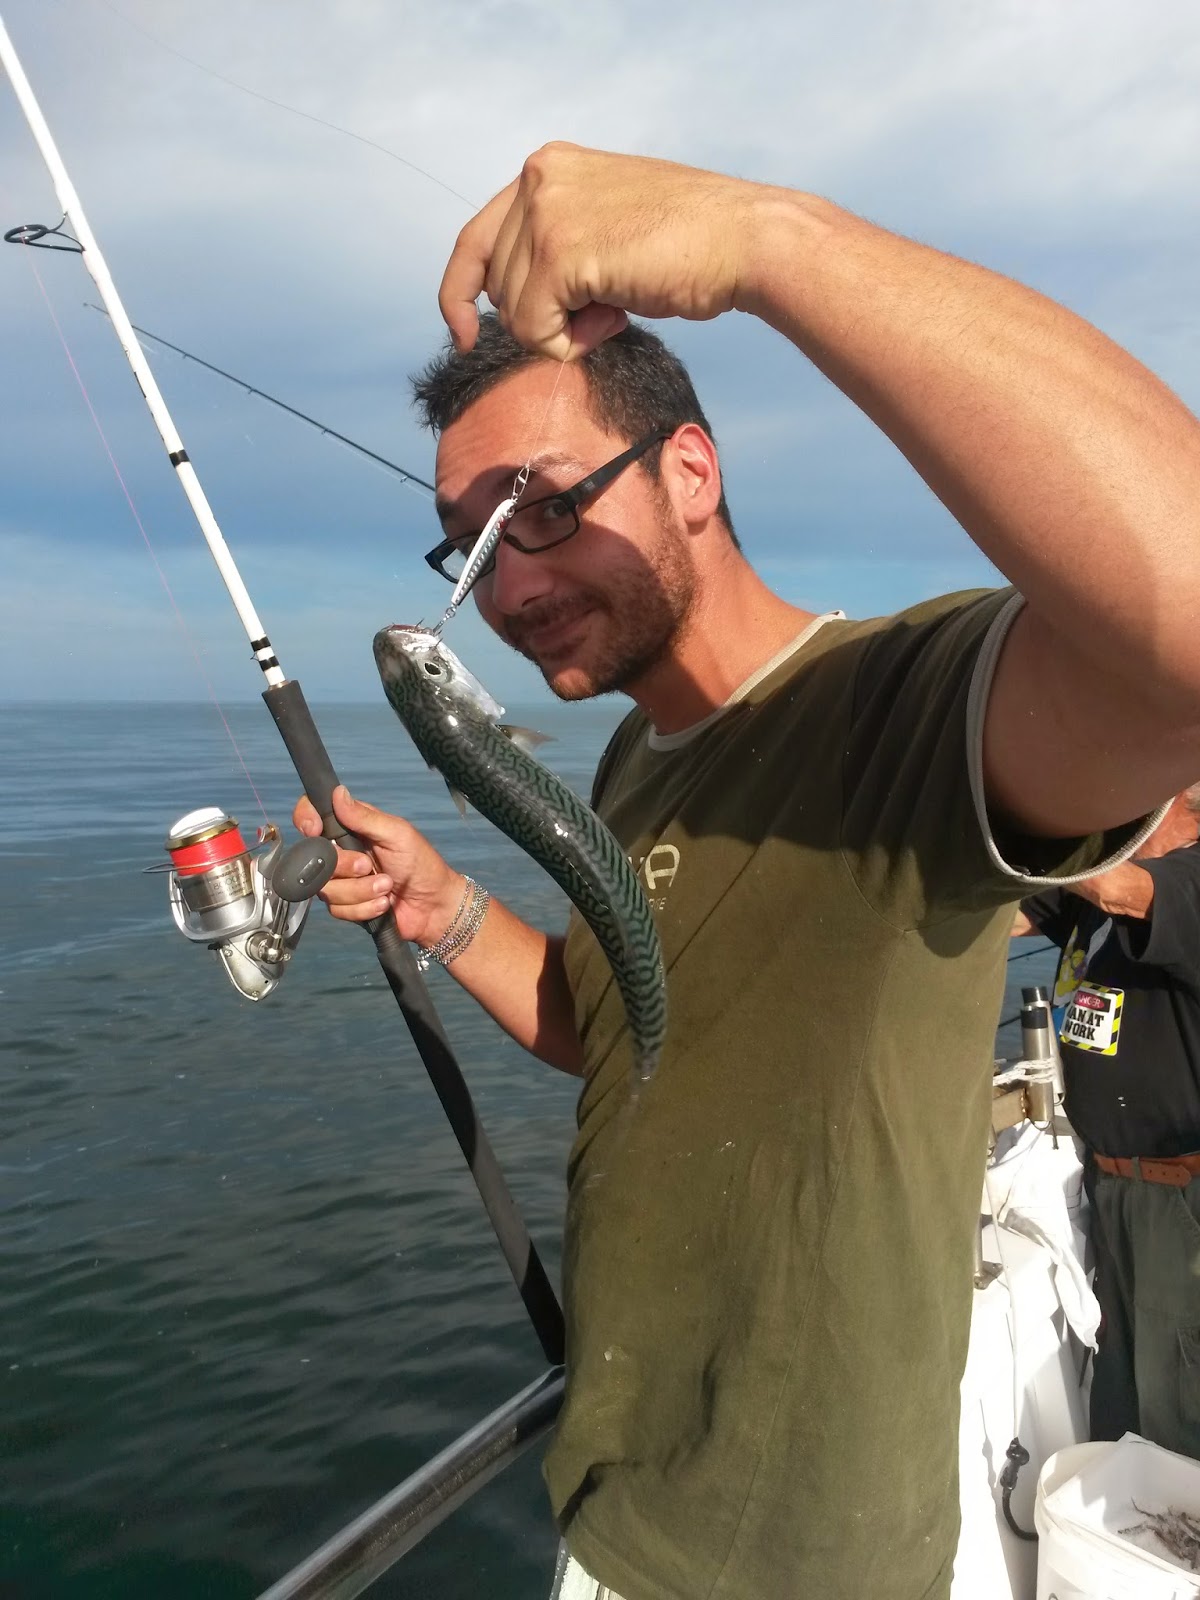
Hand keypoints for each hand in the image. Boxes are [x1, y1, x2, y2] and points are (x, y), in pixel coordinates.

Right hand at [292, 785, 465, 946]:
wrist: (433, 906)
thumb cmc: (421, 864)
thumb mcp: (397, 834)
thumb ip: (365, 817)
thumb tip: (338, 792)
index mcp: (351, 828)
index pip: (314, 814)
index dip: (306, 819)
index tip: (314, 830)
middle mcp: (341, 852)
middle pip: (314, 857)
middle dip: (344, 866)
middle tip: (368, 866)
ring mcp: (342, 880)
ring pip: (326, 887)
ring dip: (360, 890)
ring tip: (386, 887)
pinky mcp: (346, 905)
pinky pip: (338, 909)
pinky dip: (364, 908)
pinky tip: (383, 904)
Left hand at [439, 143, 754, 358]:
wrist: (743, 241)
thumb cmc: (690, 244)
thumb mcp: (606, 226)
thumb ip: (556, 246)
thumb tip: (516, 303)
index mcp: (547, 168)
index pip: (474, 239)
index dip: (460, 293)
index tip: (465, 333)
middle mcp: (538, 179)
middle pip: (497, 287)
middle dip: (544, 317)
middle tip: (605, 308)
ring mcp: (547, 212)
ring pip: (514, 312)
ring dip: (563, 332)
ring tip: (616, 306)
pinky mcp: (561, 251)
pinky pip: (534, 330)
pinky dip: (568, 345)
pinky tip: (613, 319)